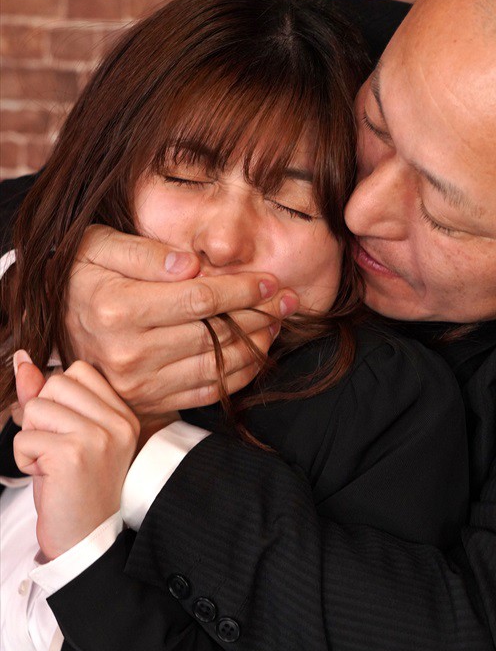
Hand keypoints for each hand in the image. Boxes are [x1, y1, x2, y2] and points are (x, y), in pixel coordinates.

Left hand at [13, 354, 139, 559]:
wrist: (88, 541)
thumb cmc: (77, 490)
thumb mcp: (67, 436)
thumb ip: (46, 397)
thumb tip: (22, 360)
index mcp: (122, 415)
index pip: (78, 372)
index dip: (57, 397)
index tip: (65, 430)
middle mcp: (116, 423)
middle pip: (55, 384)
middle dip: (41, 415)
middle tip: (57, 449)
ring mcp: (96, 437)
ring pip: (36, 408)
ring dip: (31, 438)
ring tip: (51, 464)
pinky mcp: (71, 455)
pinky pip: (25, 438)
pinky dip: (24, 460)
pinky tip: (47, 477)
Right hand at [66, 226, 298, 413]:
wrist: (52, 325)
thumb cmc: (80, 279)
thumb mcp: (96, 248)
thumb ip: (143, 253)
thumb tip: (190, 265)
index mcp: (117, 309)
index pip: (198, 300)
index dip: (241, 290)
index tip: (270, 281)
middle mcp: (128, 352)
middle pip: (214, 334)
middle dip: (259, 315)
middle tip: (288, 300)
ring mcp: (139, 383)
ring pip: (216, 366)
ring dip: (256, 345)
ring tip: (276, 322)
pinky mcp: (149, 402)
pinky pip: (207, 392)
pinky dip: (239, 374)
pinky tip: (256, 352)